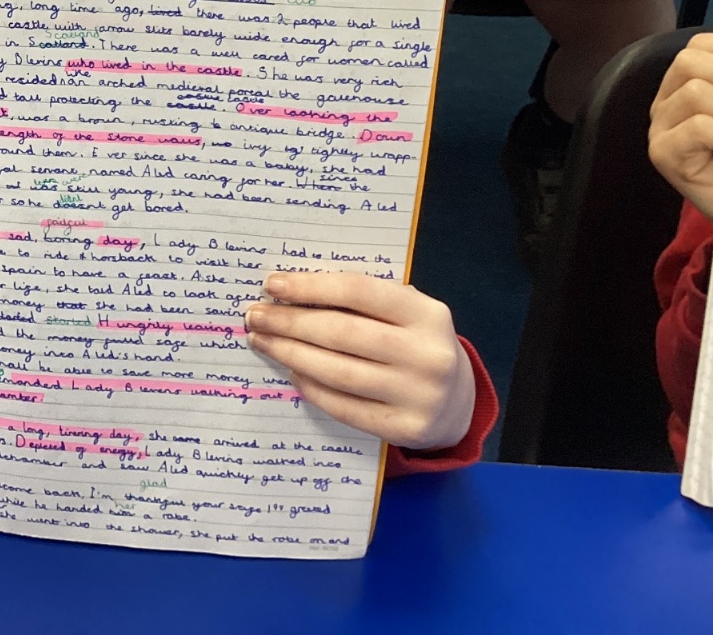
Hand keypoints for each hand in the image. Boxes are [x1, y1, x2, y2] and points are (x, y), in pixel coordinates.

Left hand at [245, 271, 474, 449]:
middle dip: (289, 322)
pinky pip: (345, 407)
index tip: (272, 285)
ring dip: (291, 354)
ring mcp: (419, 395)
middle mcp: (427, 354)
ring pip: (338, 372)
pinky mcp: (405, 428)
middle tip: (255, 316)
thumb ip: (361, 301)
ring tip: (264, 342)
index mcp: (426, 314)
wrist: (457, 401)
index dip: (311, 286)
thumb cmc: (414, 343)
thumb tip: (290, 291)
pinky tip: (293, 374)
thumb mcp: (404, 314)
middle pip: (341, 333)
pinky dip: (313, 389)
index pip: (358, 291)